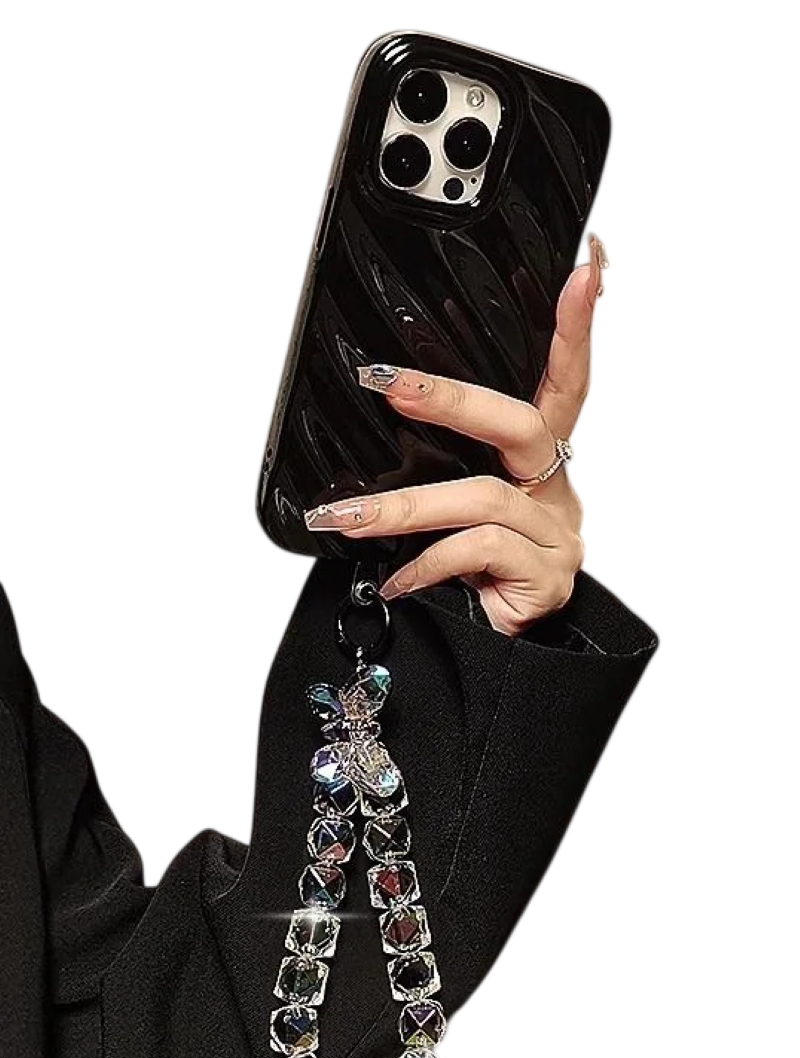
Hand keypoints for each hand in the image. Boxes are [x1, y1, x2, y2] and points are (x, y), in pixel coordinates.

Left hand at [304, 235, 606, 634]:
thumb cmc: (468, 578)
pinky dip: (426, 563)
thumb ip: (436, 473)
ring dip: (401, 507)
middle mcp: (557, 492)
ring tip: (343, 520)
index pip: (563, 383)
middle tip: (388, 383)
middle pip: (523, 424)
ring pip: (481, 497)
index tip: (584, 266)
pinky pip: (478, 552)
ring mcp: (558, 537)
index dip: (574, 327)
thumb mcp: (450, 515)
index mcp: (539, 465)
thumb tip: (371, 438)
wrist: (495, 661)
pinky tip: (397, 581)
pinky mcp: (547, 579)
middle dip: (451, 397)